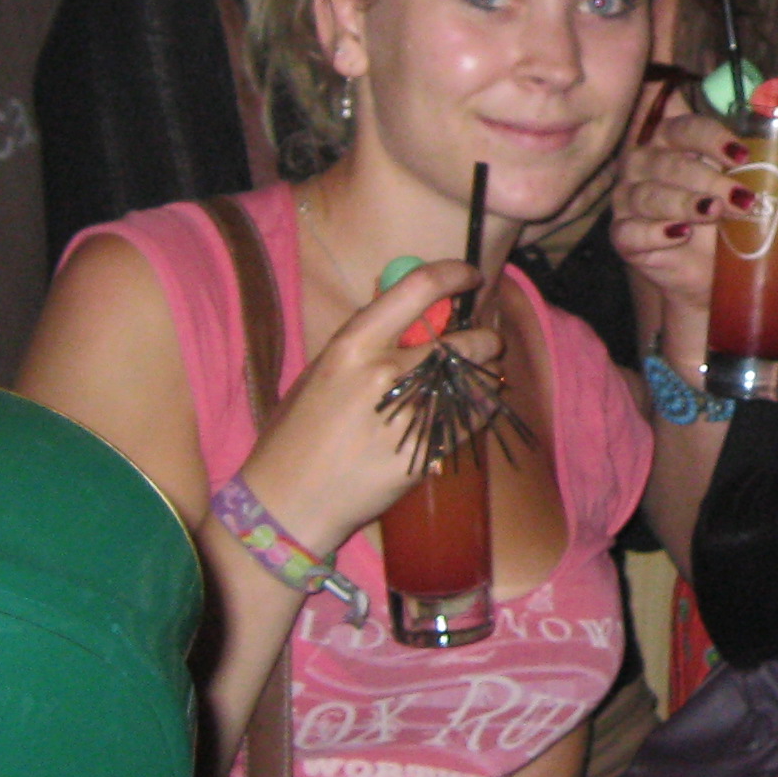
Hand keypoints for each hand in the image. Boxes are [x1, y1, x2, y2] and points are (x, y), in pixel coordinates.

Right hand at [237, 259, 493, 552]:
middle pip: (464, 338)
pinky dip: (485, 406)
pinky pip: (476, 418)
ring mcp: (409, 415)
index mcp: (353, 344)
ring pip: (479, 379)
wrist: (289, 502)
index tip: (469, 277)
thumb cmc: (296, 433)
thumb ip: (363, 338)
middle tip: (485, 340)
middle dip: (484, 336)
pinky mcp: (426, 453)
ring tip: (483, 373)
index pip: (418, 287)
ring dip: (488, 372)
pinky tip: (478, 405)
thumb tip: (398, 300)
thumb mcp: (321, 371)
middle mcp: (385, 374)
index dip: (453, 274)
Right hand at [607, 103, 737, 330]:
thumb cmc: (732, 222)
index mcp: (675, 142)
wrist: (715, 279)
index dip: (710, 136)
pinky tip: (678, 234)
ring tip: (715, 214)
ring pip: (648, 194)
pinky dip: (654, 231)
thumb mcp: (763, 193)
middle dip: (705, 177)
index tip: (740, 155)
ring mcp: (629, 201)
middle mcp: (646, 165)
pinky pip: (629, 231)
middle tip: (740, 198)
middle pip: (666, 160)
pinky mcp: (624, 237)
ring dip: (684, 203)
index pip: (684, 127)